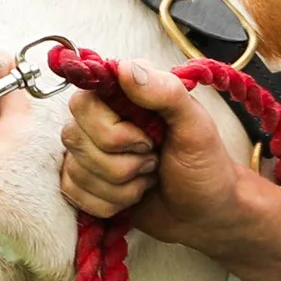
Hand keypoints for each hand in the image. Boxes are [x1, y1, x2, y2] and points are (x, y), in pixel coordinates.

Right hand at [58, 59, 280, 280]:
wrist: (206, 212)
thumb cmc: (204, 164)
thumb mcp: (196, 125)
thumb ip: (166, 92)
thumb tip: (126, 68)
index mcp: (122, 93)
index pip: (83, 102)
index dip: (113, 130)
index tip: (148, 139)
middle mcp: (97, 118)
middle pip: (75, 138)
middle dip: (124, 162)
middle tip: (154, 157)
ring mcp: (87, 151)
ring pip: (77, 172)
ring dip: (123, 186)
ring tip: (149, 176)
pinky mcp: (82, 183)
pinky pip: (75, 196)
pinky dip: (112, 203)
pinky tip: (134, 194)